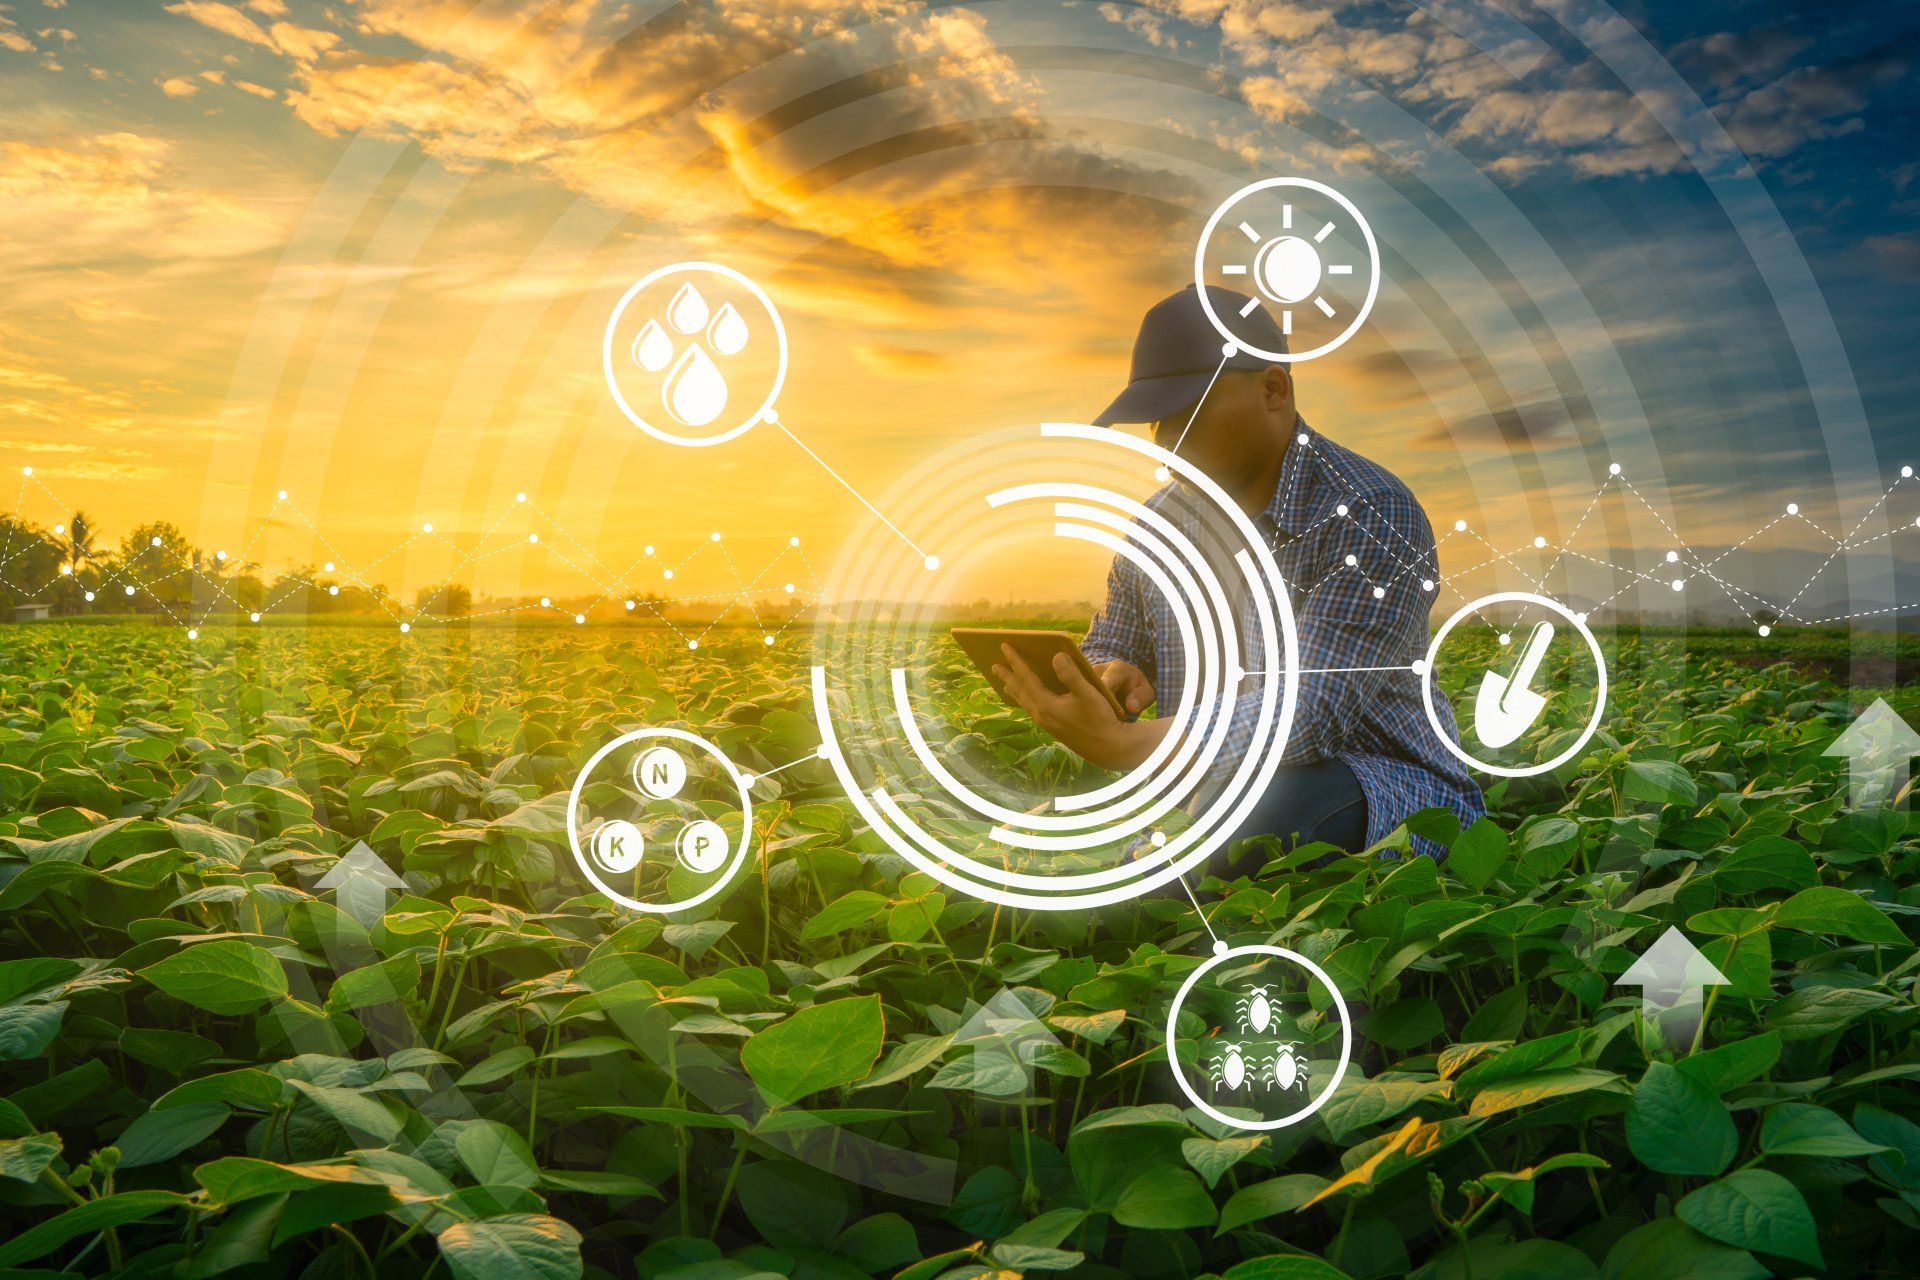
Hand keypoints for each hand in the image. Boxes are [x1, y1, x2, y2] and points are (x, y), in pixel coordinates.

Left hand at [995, 644, 1168, 771]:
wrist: (1108, 748)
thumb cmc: (1102, 718)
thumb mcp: (1090, 694)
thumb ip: (1072, 675)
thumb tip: (1056, 656)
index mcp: (1048, 705)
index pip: (1026, 678)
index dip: (1015, 661)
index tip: (1004, 646)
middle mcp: (1042, 715)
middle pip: (1020, 691)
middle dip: (1007, 676)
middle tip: (994, 665)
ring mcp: (1046, 723)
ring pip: (1024, 702)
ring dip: (1014, 689)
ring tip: (1004, 682)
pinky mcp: (1052, 728)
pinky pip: (1031, 709)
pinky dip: (1024, 699)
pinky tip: (1026, 698)